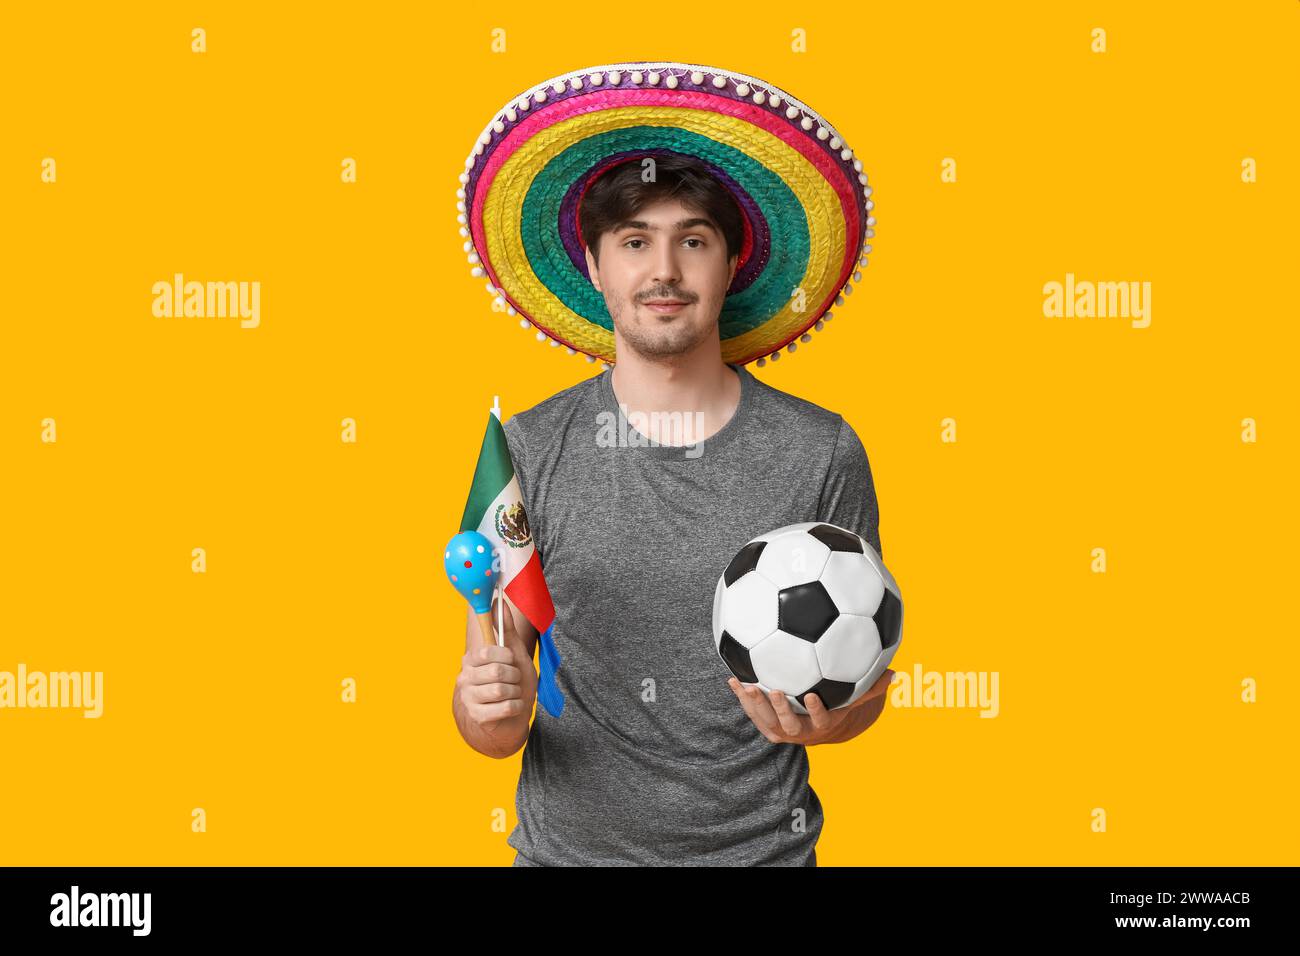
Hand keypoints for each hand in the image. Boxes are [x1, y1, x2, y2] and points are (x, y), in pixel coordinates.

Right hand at [455, 592, 537, 732]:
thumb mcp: (514, 653)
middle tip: (514, 680)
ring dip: (516, 692)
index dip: (507, 657)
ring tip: (513, 693)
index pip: (488, 652)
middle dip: (514, 676)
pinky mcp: (477, 716)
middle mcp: (465, 677)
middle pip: (497, 672)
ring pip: (501, 690)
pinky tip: (513, 706)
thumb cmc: (513, 682)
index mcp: (471, 659)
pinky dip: (516, 707)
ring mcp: (469, 698)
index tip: (510, 661)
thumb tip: (498, 600)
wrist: (512, 716)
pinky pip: (505, 708)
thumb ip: (506, 629)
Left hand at [727, 669, 894, 744]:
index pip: (821, 720)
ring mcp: (781, 731)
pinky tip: (732, 679)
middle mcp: (800, 732)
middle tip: (775, 691)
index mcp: (821, 724)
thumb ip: (870, 688)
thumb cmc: (836, 707)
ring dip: (755, 705)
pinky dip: (742, 699)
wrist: (816, 728)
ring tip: (746, 685)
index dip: (817, 710)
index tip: (813, 695)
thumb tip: (895, 674)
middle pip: (789, 724)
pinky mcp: (766, 726)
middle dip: (781, 709)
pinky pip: (752, 714)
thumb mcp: (852, 700)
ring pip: (766, 722)